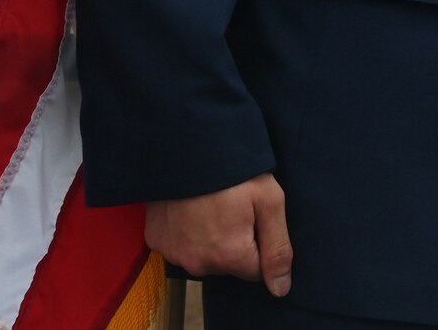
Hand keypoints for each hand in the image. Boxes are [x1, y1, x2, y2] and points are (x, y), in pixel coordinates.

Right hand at [145, 173, 292, 295]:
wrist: (186, 148)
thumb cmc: (234, 172)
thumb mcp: (269, 202)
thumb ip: (278, 249)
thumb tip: (281, 289)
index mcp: (229, 256)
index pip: (256, 270)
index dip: (260, 243)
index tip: (255, 216)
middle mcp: (198, 263)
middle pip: (228, 264)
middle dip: (236, 242)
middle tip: (234, 207)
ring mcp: (173, 254)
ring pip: (204, 257)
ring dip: (211, 238)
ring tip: (213, 204)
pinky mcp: (156, 241)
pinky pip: (181, 246)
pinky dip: (188, 232)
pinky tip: (192, 208)